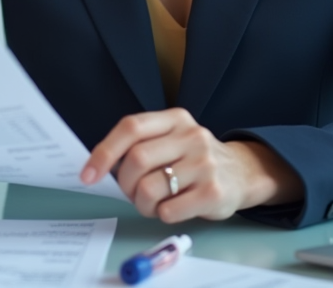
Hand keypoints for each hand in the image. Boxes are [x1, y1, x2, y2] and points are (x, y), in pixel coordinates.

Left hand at [79, 108, 304, 222]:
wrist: (243, 173)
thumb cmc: (195, 159)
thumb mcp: (173, 139)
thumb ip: (142, 145)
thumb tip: (99, 166)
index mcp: (175, 119)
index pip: (131, 127)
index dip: (104, 152)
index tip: (88, 174)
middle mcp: (192, 136)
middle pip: (136, 160)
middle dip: (124, 184)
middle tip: (132, 193)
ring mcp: (205, 164)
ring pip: (149, 189)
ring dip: (142, 204)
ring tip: (154, 203)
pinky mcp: (213, 192)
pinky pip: (169, 210)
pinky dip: (162, 214)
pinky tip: (174, 208)